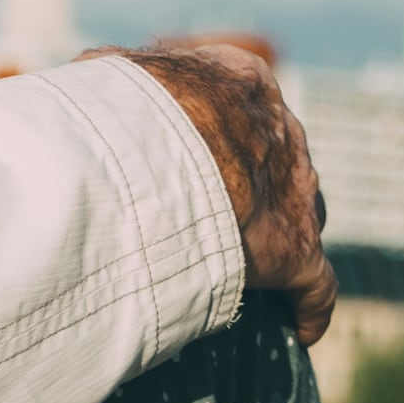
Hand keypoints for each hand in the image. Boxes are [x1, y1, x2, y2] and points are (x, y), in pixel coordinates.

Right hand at [103, 41, 335, 351]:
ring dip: (279, 239)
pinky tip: (300, 327)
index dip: (222, 136)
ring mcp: (296, 192)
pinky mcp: (298, 250)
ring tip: (251, 269)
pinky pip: (316, 285)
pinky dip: (308, 307)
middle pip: (277, 161)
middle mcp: (282, 132)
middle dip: (255, 187)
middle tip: (218, 215)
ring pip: (302, 215)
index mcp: (244, 82)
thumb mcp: (114, 75)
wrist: (156, 154)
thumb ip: (116, 81)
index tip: (197, 156)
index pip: (243, 107)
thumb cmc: (125, 109)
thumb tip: (86, 80)